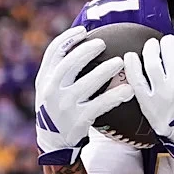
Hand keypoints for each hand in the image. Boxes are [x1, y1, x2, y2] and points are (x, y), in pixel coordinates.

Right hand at [35, 26, 132, 165]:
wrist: (54, 143)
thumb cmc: (57, 110)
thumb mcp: (49, 90)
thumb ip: (59, 71)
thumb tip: (79, 45)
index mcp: (44, 80)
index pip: (53, 53)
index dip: (68, 39)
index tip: (83, 30)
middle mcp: (51, 91)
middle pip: (69, 64)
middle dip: (86, 51)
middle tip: (103, 43)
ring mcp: (64, 106)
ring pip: (87, 84)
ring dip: (105, 71)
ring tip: (120, 62)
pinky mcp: (79, 120)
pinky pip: (100, 105)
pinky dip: (115, 96)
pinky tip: (129, 91)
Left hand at [124, 35, 173, 161]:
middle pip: (168, 51)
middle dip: (168, 42)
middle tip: (167, 42)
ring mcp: (161, 92)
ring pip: (151, 61)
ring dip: (150, 48)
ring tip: (152, 45)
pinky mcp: (148, 102)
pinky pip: (137, 80)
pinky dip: (132, 66)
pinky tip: (130, 56)